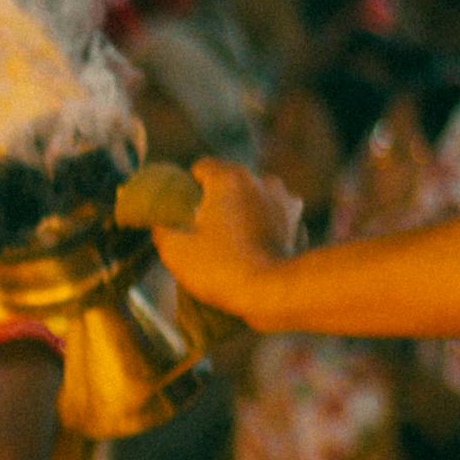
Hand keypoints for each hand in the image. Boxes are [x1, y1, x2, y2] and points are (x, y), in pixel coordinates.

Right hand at [139, 157, 306, 325]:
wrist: (272, 293)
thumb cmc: (220, 267)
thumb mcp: (175, 250)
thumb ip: (162, 228)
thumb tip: (161, 224)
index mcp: (228, 178)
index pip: (202, 167)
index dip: (189, 188)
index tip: (184, 212)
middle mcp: (260, 180)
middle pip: (230, 182)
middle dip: (218, 200)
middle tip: (206, 230)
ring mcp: (285, 199)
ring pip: (255, 196)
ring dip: (245, 209)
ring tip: (234, 239)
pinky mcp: (298, 221)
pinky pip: (275, 215)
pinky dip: (266, 224)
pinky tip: (257, 245)